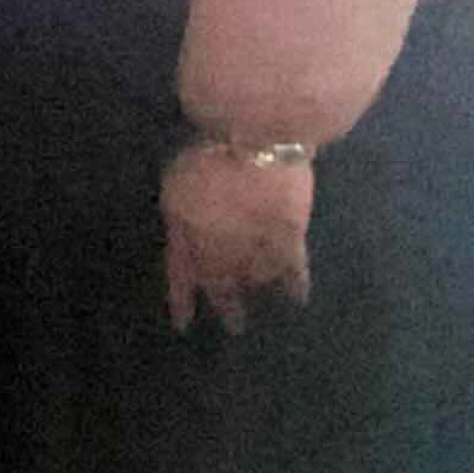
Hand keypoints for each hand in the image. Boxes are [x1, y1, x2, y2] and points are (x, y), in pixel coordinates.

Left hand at [161, 143, 313, 336]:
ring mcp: (257, 250)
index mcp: (190, 240)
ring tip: (265, 309)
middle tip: (235, 327)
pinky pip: (294, 270)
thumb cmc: (206, 157)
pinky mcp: (290, 239)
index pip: (183, 278)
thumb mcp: (175, 187)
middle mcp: (223, 255)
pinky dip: (296, 286)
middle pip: (222, 287)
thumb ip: (178, 219)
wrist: (255, 145)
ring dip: (256, 294)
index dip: (182, 302)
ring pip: (256, 282)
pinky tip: (298, 299)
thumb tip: (184, 242)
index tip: (184, 326)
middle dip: (226, 308)